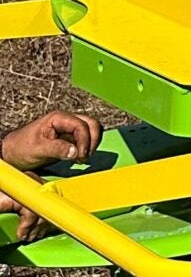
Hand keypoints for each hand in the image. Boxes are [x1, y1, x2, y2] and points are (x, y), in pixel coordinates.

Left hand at [1, 110, 98, 242]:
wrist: (12, 153)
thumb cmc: (20, 148)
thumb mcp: (37, 149)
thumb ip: (57, 149)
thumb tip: (75, 151)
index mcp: (58, 118)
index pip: (81, 125)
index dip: (85, 140)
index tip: (80, 155)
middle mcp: (66, 121)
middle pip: (91, 124)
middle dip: (92, 141)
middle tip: (84, 156)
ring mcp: (68, 129)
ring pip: (92, 130)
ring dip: (91, 144)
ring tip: (81, 158)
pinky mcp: (69, 138)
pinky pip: (86, 139)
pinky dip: (87, 148)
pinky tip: (78, 157)